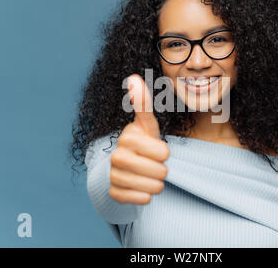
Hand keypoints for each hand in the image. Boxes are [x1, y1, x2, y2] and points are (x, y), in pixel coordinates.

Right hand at [109, 74, 169, 204]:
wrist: (125, 168)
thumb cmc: (142, 143)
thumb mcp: (147, 125)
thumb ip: (143, 103)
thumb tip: (133, 77)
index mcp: (128, 137)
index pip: (163, 152)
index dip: (164, 153)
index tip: (156, 149)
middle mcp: (117, 156)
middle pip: (160, 172)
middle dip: (162, 170)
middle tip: (153, 164)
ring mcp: (113, 175)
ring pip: (153, 187)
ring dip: (156, 183)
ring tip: (148, 175)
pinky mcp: (114, 193)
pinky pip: (143, 200)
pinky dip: (146, 196)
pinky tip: (140, 187)